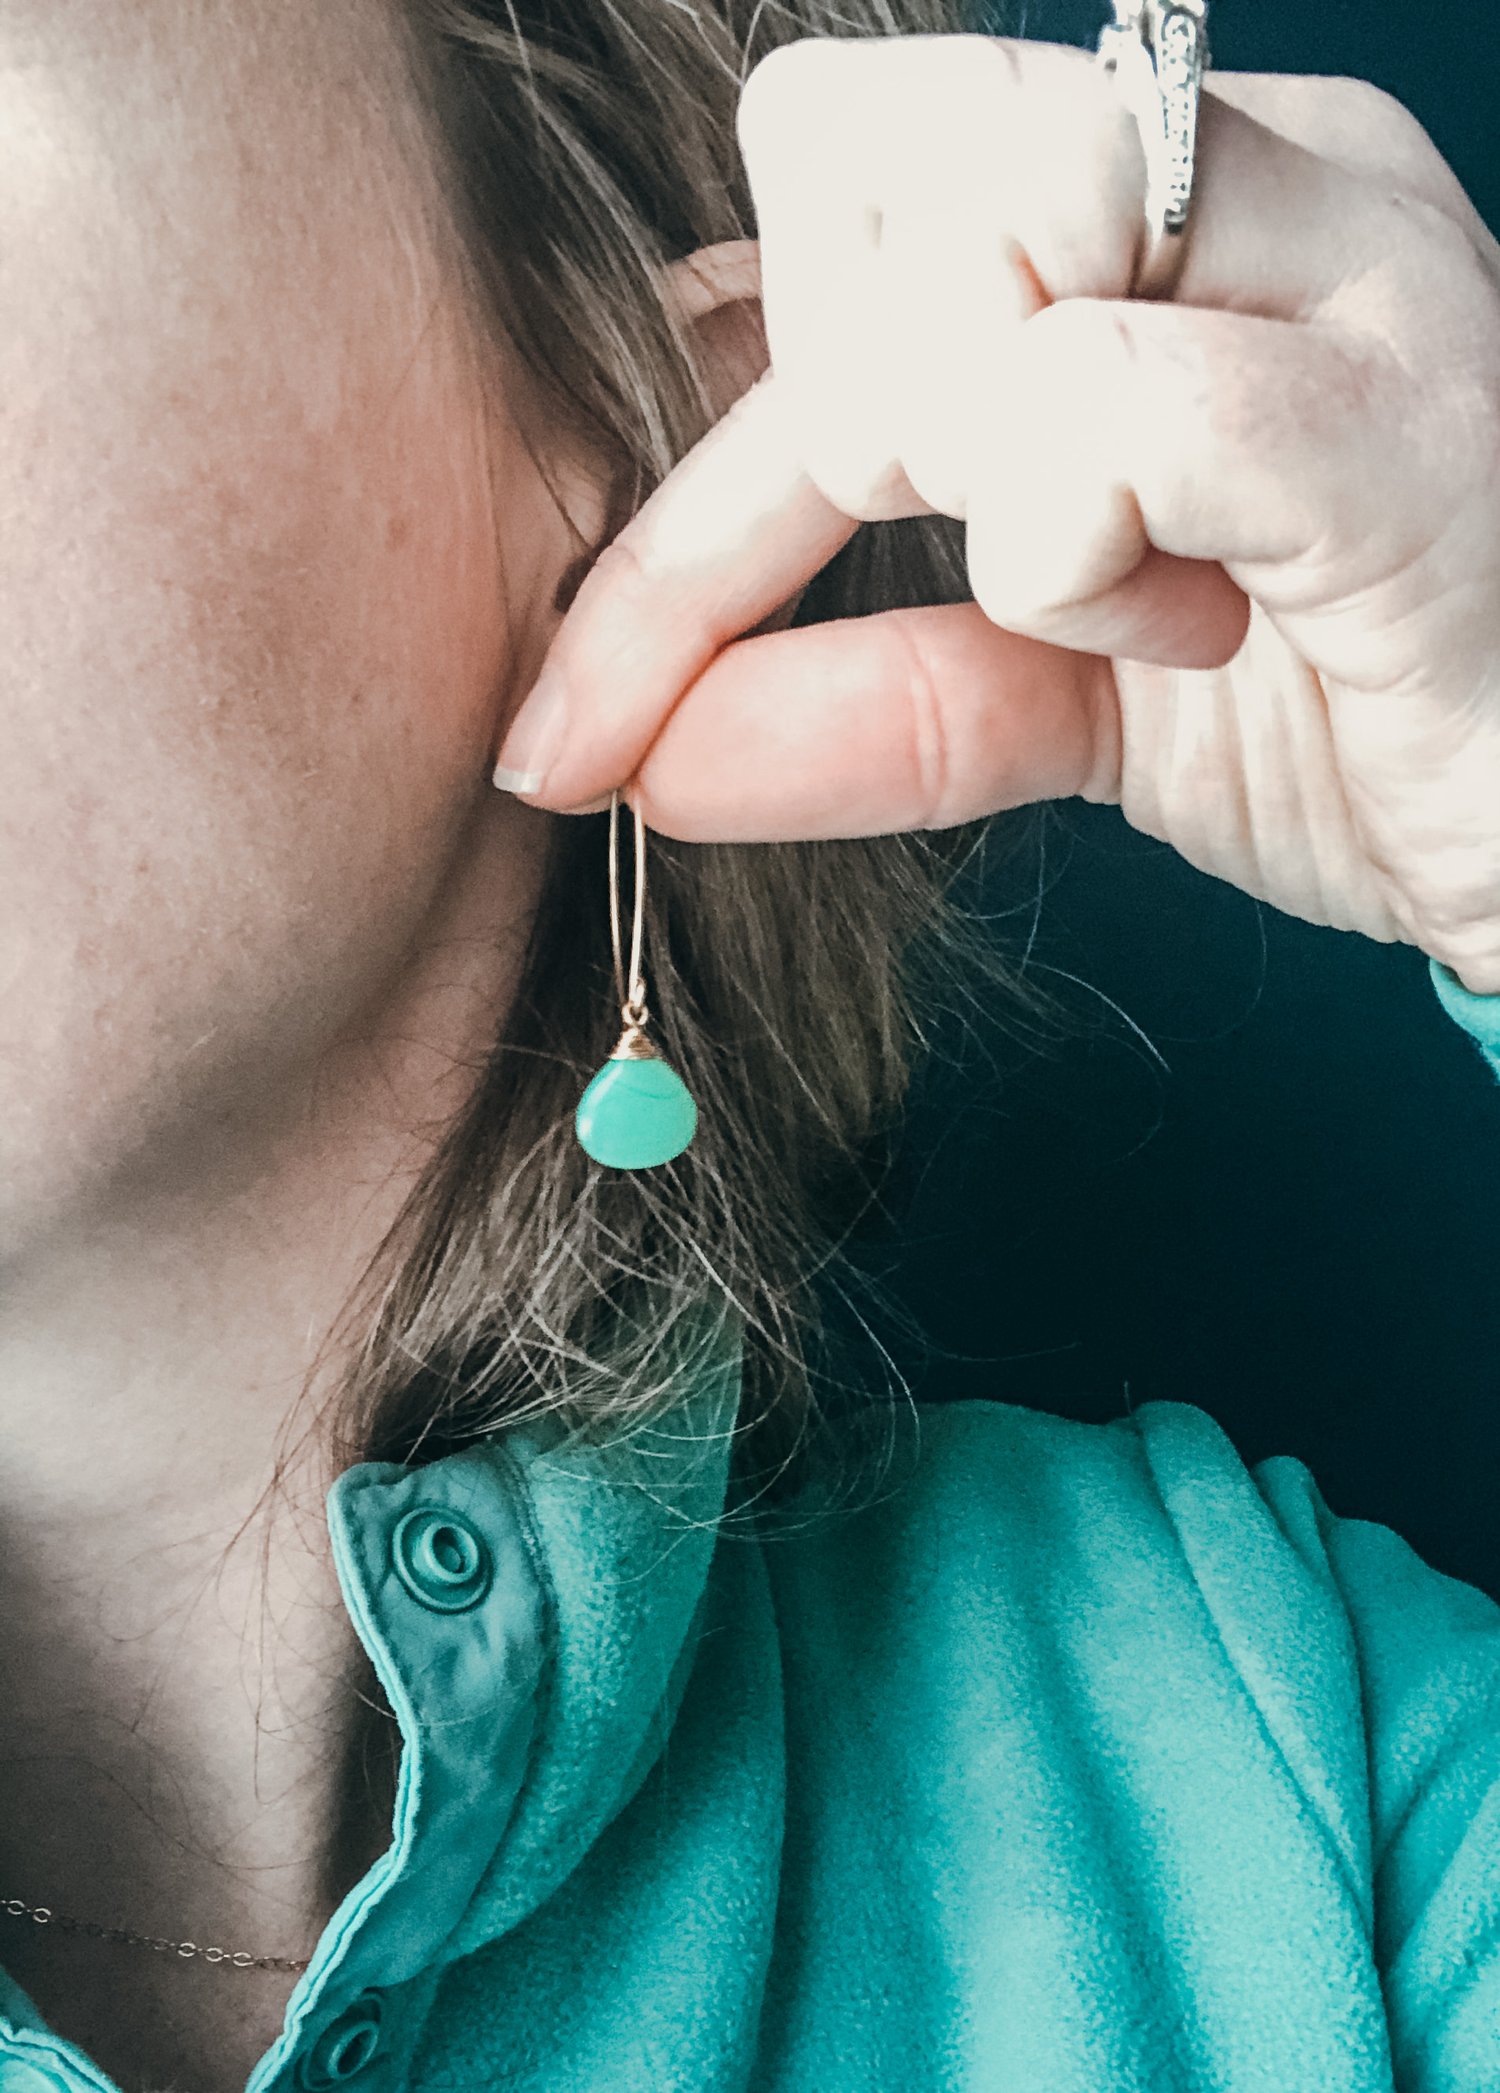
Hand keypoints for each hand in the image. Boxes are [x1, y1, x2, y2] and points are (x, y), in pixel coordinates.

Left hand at [493, 35, 1499, 992]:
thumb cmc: (1335, 720)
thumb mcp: (1047, 695)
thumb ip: (858, 689)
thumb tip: (634, 749)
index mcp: (1172, 202)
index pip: (845, 159)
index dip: (730, 365)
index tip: (701, 578)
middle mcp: (1262, 182)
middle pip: (880, 144)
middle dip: (796, 408)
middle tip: (895, 560)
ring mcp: (1349, 280)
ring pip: (995, 225)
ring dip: (931, 457)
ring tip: (1073, 599)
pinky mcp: (1402, 436)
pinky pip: (1123, 407)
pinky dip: (1068, 546)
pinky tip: (1179, 632)